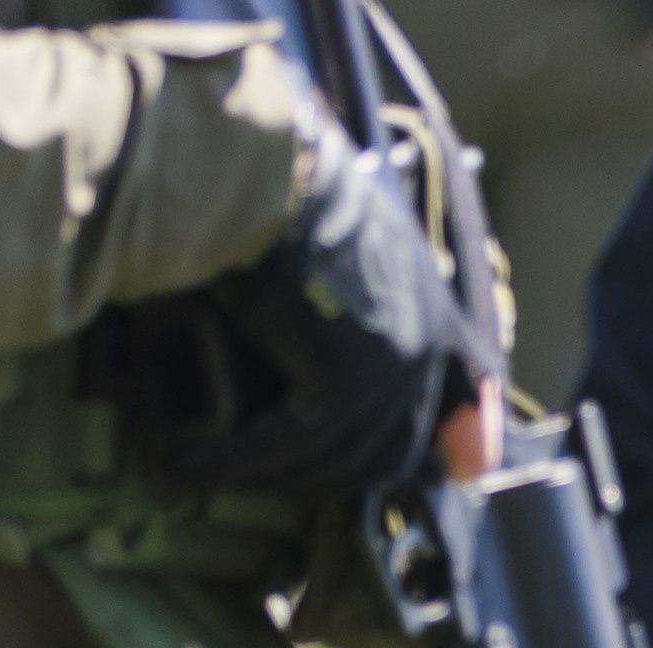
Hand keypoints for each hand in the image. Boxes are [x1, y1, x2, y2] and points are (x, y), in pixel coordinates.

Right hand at [153, 110, 460, 504]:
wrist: (255, 161)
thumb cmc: (271, 185)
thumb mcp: (325, 242)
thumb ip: (342, 299)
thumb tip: (331, 351)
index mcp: (430, 299)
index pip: (468, 387)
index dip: (464, 435)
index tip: (462, 470)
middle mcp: (425, 336)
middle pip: (390, 447)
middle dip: (324, 476)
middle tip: (259, 480)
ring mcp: (393, 364)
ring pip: (337, 456)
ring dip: (266, 475)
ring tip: (200, 470)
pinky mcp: (345, 379)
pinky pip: (293, 444)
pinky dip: (233, 461)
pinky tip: (184, 464)